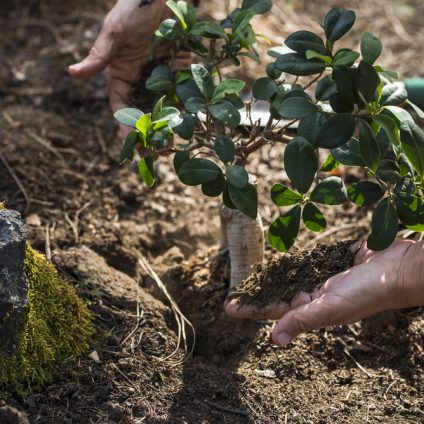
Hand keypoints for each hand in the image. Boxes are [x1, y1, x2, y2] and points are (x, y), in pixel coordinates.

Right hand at [68, 0, 189, 135]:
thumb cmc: (133, 8)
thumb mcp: (115, 31)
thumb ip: (99, 55)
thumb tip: (72, 73)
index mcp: (120, 74)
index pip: (120, 105)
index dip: (124, 124)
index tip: (131, 141)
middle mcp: (140, 79)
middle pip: (143, 111)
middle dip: (149, 131)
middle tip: (156, 151)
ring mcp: (160, 76)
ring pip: (164, 106)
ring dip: (169, 125)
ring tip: (174, 143)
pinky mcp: (179, 70)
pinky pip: (183, 91)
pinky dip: (187, 106)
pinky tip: (191, 122)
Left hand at [225, 240, 423, 346]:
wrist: (398, 268)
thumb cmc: (368, 291)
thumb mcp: (331, 306)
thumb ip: (304, 319)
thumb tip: (274, 339)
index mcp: (312, 307)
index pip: (272, 309)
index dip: (250, 308)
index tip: (228, 307)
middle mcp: (314, 294)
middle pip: (276, 294)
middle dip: (255, 294)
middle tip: (233, 292)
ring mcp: (322, 278)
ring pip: (289, 278)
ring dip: (270, 278)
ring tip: (251, 277)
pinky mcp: (331, 262)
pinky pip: (307, 262)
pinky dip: (292, 263)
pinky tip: (280, 261)